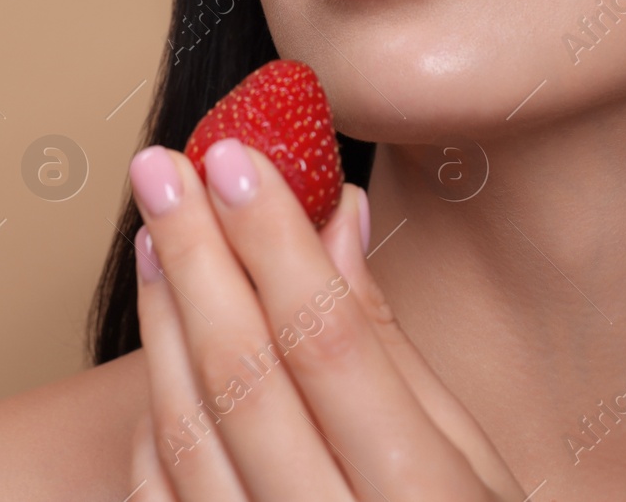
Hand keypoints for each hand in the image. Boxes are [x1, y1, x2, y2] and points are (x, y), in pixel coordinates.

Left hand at [124, 139, 530, 500]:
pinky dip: (155, 412)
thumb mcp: (472, 464)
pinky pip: (164, 495)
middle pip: (246, 378)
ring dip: (162, 320)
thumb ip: (392, 345)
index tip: (236, 157)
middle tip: (162, 168)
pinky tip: (163, 340)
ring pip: (189, 433)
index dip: (273, 243)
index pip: (329, 345)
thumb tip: (333, 212)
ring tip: (154, 233)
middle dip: (198, 257)